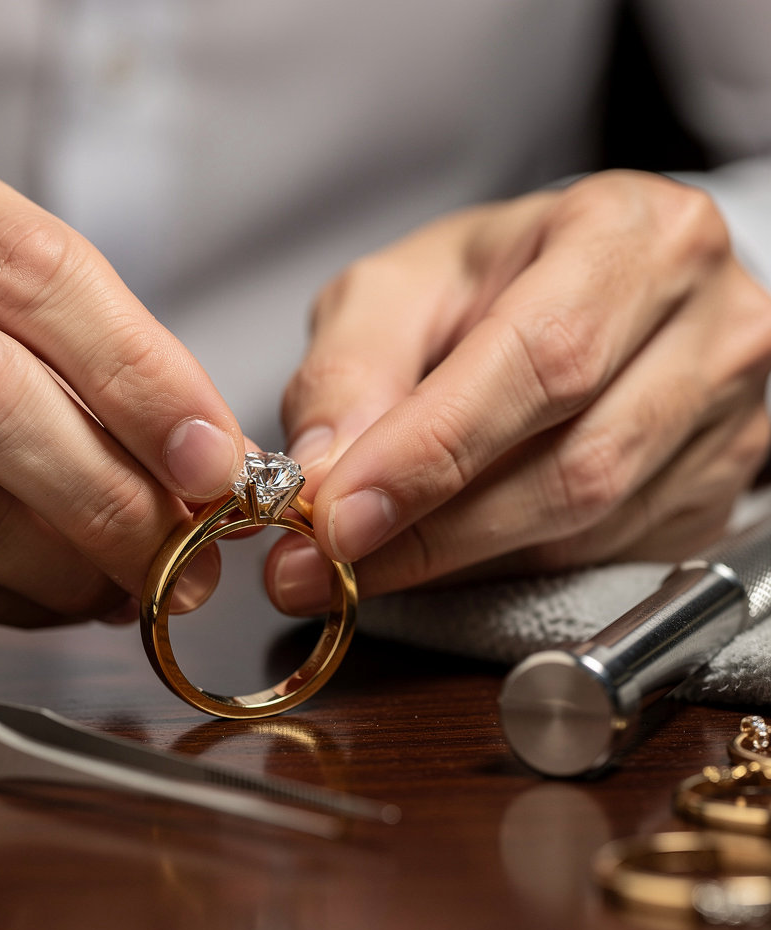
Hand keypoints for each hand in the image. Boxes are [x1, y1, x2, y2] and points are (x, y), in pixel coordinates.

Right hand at [0, 111, 242, 624]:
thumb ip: (79, 334)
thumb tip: (198, 450)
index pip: (40, 275)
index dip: (145, 380)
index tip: (214, 457)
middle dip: (116, 498)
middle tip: (187, 552)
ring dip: (67, 564)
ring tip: (129, 579)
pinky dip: (3, 598)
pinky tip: (51, 593)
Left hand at [269, 171, 770, 613]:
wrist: (587, 292)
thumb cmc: (494, 279)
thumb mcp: (397, 289)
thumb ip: (348, 369)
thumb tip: (322, 472)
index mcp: (631, 237)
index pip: (539, 361)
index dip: (431, 453)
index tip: (337, 516)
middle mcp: (707, 327)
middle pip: (573, 465)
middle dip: (431, 532)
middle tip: (326, 564)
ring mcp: (730, 418)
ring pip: (587, 529)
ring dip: (458, 562)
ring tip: (366, 561)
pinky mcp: (716, 491)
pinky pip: (603, 558)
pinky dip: (503, 569)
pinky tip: (445, 552)